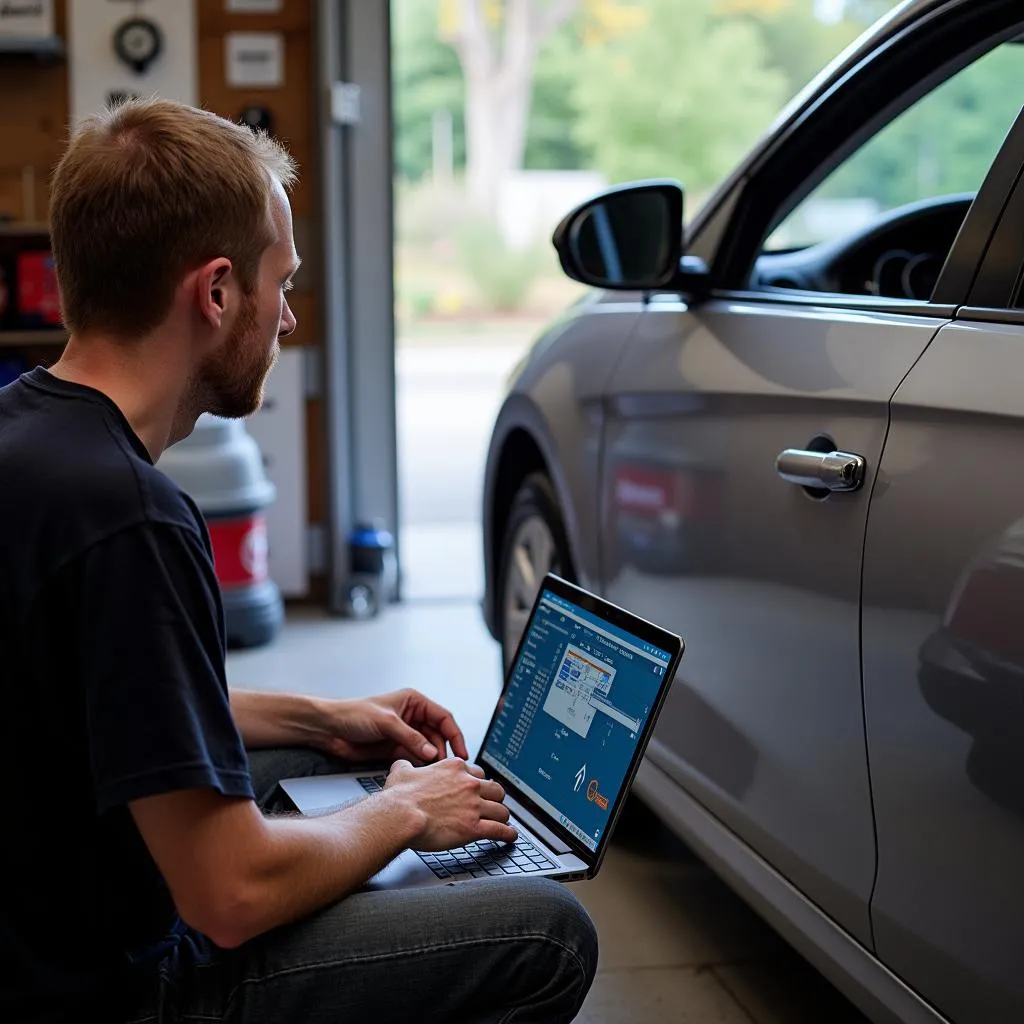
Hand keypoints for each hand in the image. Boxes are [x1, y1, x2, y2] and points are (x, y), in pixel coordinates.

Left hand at [313, 689, 469, 764]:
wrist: (329, 729)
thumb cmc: (353, 714)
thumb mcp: (386, 722)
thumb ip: (410, 737)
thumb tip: (431, 752)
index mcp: (414, 702)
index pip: (443, 718)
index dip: (455, 735)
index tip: (462, 752)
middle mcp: (412, 718)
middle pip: (438, 736)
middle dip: (444, 751)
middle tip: (447, 767)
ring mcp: (405, 735)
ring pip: (428, 749)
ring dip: (432, 760)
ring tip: (435, 772)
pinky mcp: (396, 750)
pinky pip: (415, 758)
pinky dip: (420, 766)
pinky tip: (422, 774)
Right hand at [384, 758, 516, 850]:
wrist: (400, 817)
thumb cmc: (399, 797)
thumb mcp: (401, 771)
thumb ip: (407, 765)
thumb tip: (403, 764)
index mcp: (454, 768)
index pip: (478, 773)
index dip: (478, 783)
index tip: (477, 790)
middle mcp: (468, 784)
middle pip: (496, 789)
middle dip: (495, 798)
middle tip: (492, 805)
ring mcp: (473, 806)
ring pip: (501, 809)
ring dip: (502, 817)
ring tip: (502, 822)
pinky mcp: (473, 827)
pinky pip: (499, 829)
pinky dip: (507, 834)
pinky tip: (510, 836)